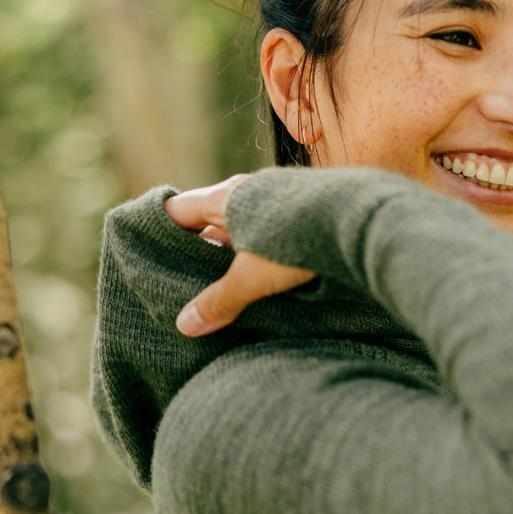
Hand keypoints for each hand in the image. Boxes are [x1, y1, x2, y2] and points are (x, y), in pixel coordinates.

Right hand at [165, 176, 315, 336]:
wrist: (361, 216)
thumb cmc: (299, 241)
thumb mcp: (254, 277)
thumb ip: (220, 299)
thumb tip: (185, 325)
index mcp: (226, 197)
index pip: (179, 209)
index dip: (162, 230)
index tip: (151, 252)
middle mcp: (250, 188)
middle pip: (211, 216)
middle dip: (199, 246)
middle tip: (187, 277)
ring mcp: (279, 194)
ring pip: (243, 221)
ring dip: (234, 248)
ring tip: (227, 280)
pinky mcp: (305, 205)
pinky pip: (270, 224)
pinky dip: (261, 245)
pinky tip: (268, 269)